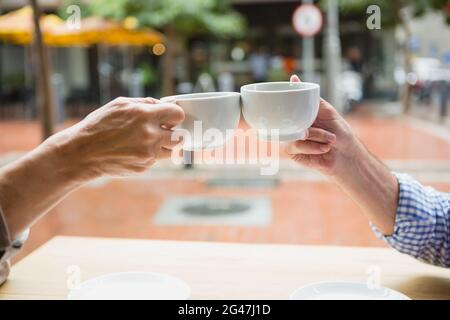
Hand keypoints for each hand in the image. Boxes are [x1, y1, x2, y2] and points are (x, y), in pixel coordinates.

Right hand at [49, 96, 184, 177]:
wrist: (83, 153)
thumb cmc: (100, 125)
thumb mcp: (120, 104)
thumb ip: (146, 103)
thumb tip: (164, 104)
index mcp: (146, 115)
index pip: (178, 115)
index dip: (175, 116)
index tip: (170, 118)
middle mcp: (150, 135)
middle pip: (180, 136)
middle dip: (174, 133)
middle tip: (164, 131)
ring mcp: (148, 153)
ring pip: (172, 151)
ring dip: (164, 146)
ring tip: (149, 142)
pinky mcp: (144, 166)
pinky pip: (156, 160)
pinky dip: (150, 155)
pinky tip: (134, 150)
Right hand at [285, 75, 397, 234]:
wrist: (346, 155)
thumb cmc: (339, 132)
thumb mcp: (326, 110)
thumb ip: (310, 98)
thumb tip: (294, 79)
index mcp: (299, 114)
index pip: (284, 105)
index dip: (280, 102)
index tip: (285, 101)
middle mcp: (293, 125)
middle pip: (289, 118)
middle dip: (313, 126)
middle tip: (329, 133)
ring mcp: (291, 139)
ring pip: (296, 132)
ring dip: (318, 136)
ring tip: (330, 140)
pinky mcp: (292, 152)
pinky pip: (297, 145)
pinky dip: (313, 146)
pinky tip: (324, 148)